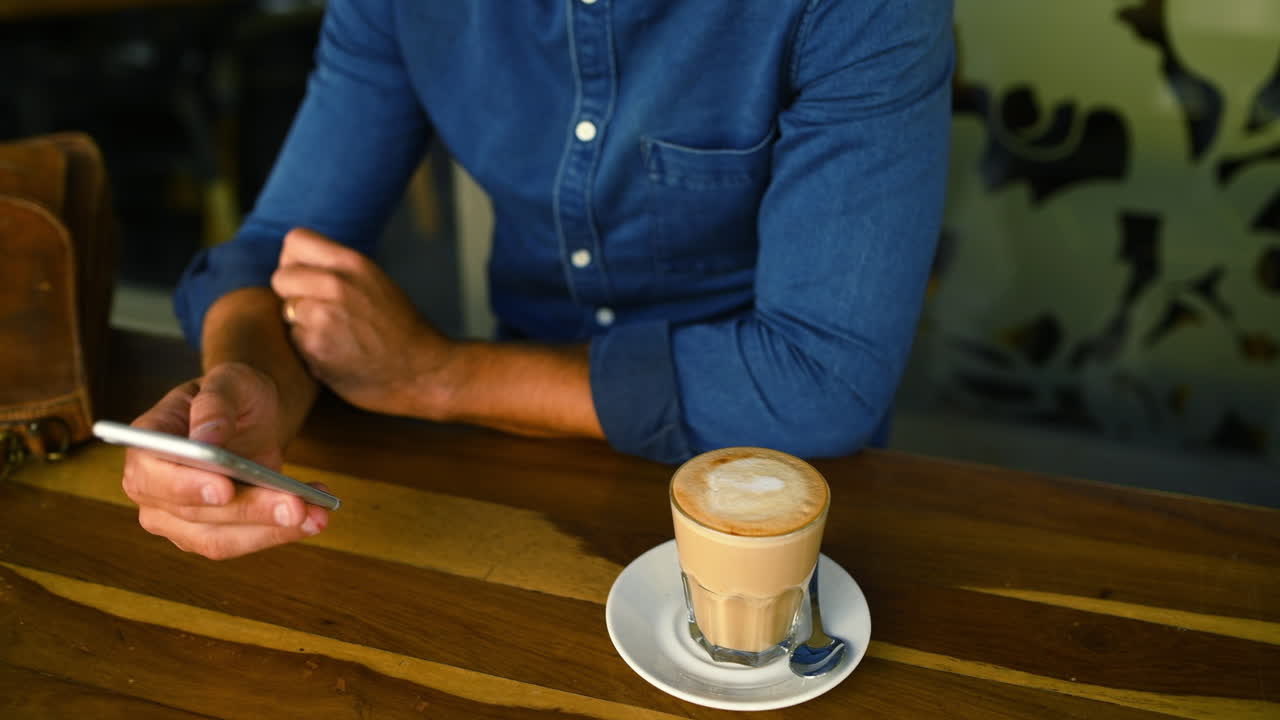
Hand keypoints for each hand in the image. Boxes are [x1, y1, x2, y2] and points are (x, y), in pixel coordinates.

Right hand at [121, 362, 329, 559]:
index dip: (185, 486)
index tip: (224, 488)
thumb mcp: (228, 382)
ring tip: (316, 514)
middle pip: (194, 513)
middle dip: (249, 511)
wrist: (248, 416)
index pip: (152, 474)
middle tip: (296, 505)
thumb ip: (215, 407)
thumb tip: (207, 441)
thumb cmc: (231, 395)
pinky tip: (314, 516)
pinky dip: (280, 533)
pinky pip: (243, 542)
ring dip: (271, 530)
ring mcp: (176, 518)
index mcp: (146, 445)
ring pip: (220, 539)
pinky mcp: (209, 534)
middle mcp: (152, 489)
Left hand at [270, 227, 454, 416]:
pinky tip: (336, 353)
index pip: (295, 241)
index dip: (296, 261)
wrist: (424, 372)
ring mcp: (323, 317)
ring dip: (301, 324)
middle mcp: (336, 284)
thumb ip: (338, 270)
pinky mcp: (315, 348)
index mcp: (353, 263)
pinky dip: (309, 348)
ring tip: (334, 335)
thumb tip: (294, 264)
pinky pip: (294, 340)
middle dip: (292, 295)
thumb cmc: (401, 329)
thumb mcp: (375, 282)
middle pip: (281, 277)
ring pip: (286, 311)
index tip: (309, 278)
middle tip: (318, 311)